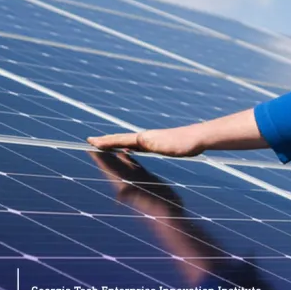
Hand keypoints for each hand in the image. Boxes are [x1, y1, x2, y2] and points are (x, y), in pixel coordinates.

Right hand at [87, 124, 207, 156]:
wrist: (201, 138)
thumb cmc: (183, 143)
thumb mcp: (163, 146)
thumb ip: (147, 144)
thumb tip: (130, 143)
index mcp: (144, 138)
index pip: (119, 140)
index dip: (104, 141)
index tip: (89, 140)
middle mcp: (146, 137)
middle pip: (121, 140)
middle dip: (106, 141)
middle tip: (92, 142)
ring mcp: (153, 140)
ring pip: (129, 143)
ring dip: (116, 144)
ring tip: (106, 146)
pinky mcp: (160, 145)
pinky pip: (139, 147)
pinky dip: (129, 148)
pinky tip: (132, 151)